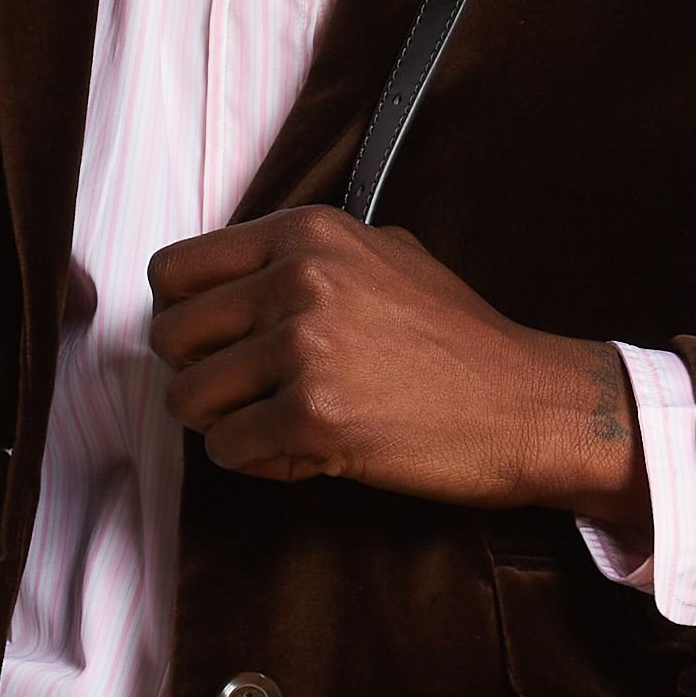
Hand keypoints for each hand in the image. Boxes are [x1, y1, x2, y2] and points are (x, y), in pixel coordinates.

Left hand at [145, 205, 650, 540]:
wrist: (525, 403)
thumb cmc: (458, 341)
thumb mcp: (386, 256)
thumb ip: (306, 256)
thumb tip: (228, 278)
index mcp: (307, 234)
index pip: (174, 270)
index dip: (182, 316)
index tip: (212, 344)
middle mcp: (299, 279)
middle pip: (170, 335)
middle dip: (199, 374)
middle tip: (245, 395)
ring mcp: (306, 348)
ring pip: (188, 398)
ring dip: (224, 423)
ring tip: (275, 426)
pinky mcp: (314, 417)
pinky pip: (227, 451)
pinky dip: (257, 462)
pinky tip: (304, 453)